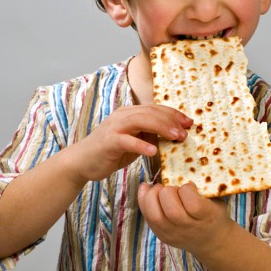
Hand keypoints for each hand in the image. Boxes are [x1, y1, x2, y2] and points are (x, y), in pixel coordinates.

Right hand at [66, 105, 192, 182]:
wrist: (81, 162)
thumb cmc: (109, 153)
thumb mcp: (133, 142)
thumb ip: (148, 136)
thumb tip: (171, 135)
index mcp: (129, 113)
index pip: (155, 109)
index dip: (173, 114)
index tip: (189, 122)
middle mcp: (122, 116)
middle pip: (151, 112)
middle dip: (171, 120)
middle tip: (186, 132)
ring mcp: (114, 127)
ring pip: (141, 121)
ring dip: (161, 128)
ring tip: (176, 137)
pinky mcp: (108, 141)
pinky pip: (127, 141)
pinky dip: (141, 145)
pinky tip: (153, 151)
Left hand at [137, 181, 231, 256]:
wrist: (211, 241)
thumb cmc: (213, 214)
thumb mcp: (216, 200)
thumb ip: (203, 188)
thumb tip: (182, 169)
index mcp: (207, 217)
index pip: (194, 204)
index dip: (187, 190)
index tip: (188, 186)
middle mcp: (189, 228)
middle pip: (171, 211)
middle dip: (167, 192)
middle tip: (171, 187)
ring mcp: (173, 234)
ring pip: (155, 216)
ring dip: (152, 196)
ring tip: (158, 189)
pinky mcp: (161, 235)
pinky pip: (147, 218)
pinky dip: (143, 201)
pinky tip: (146, 189)